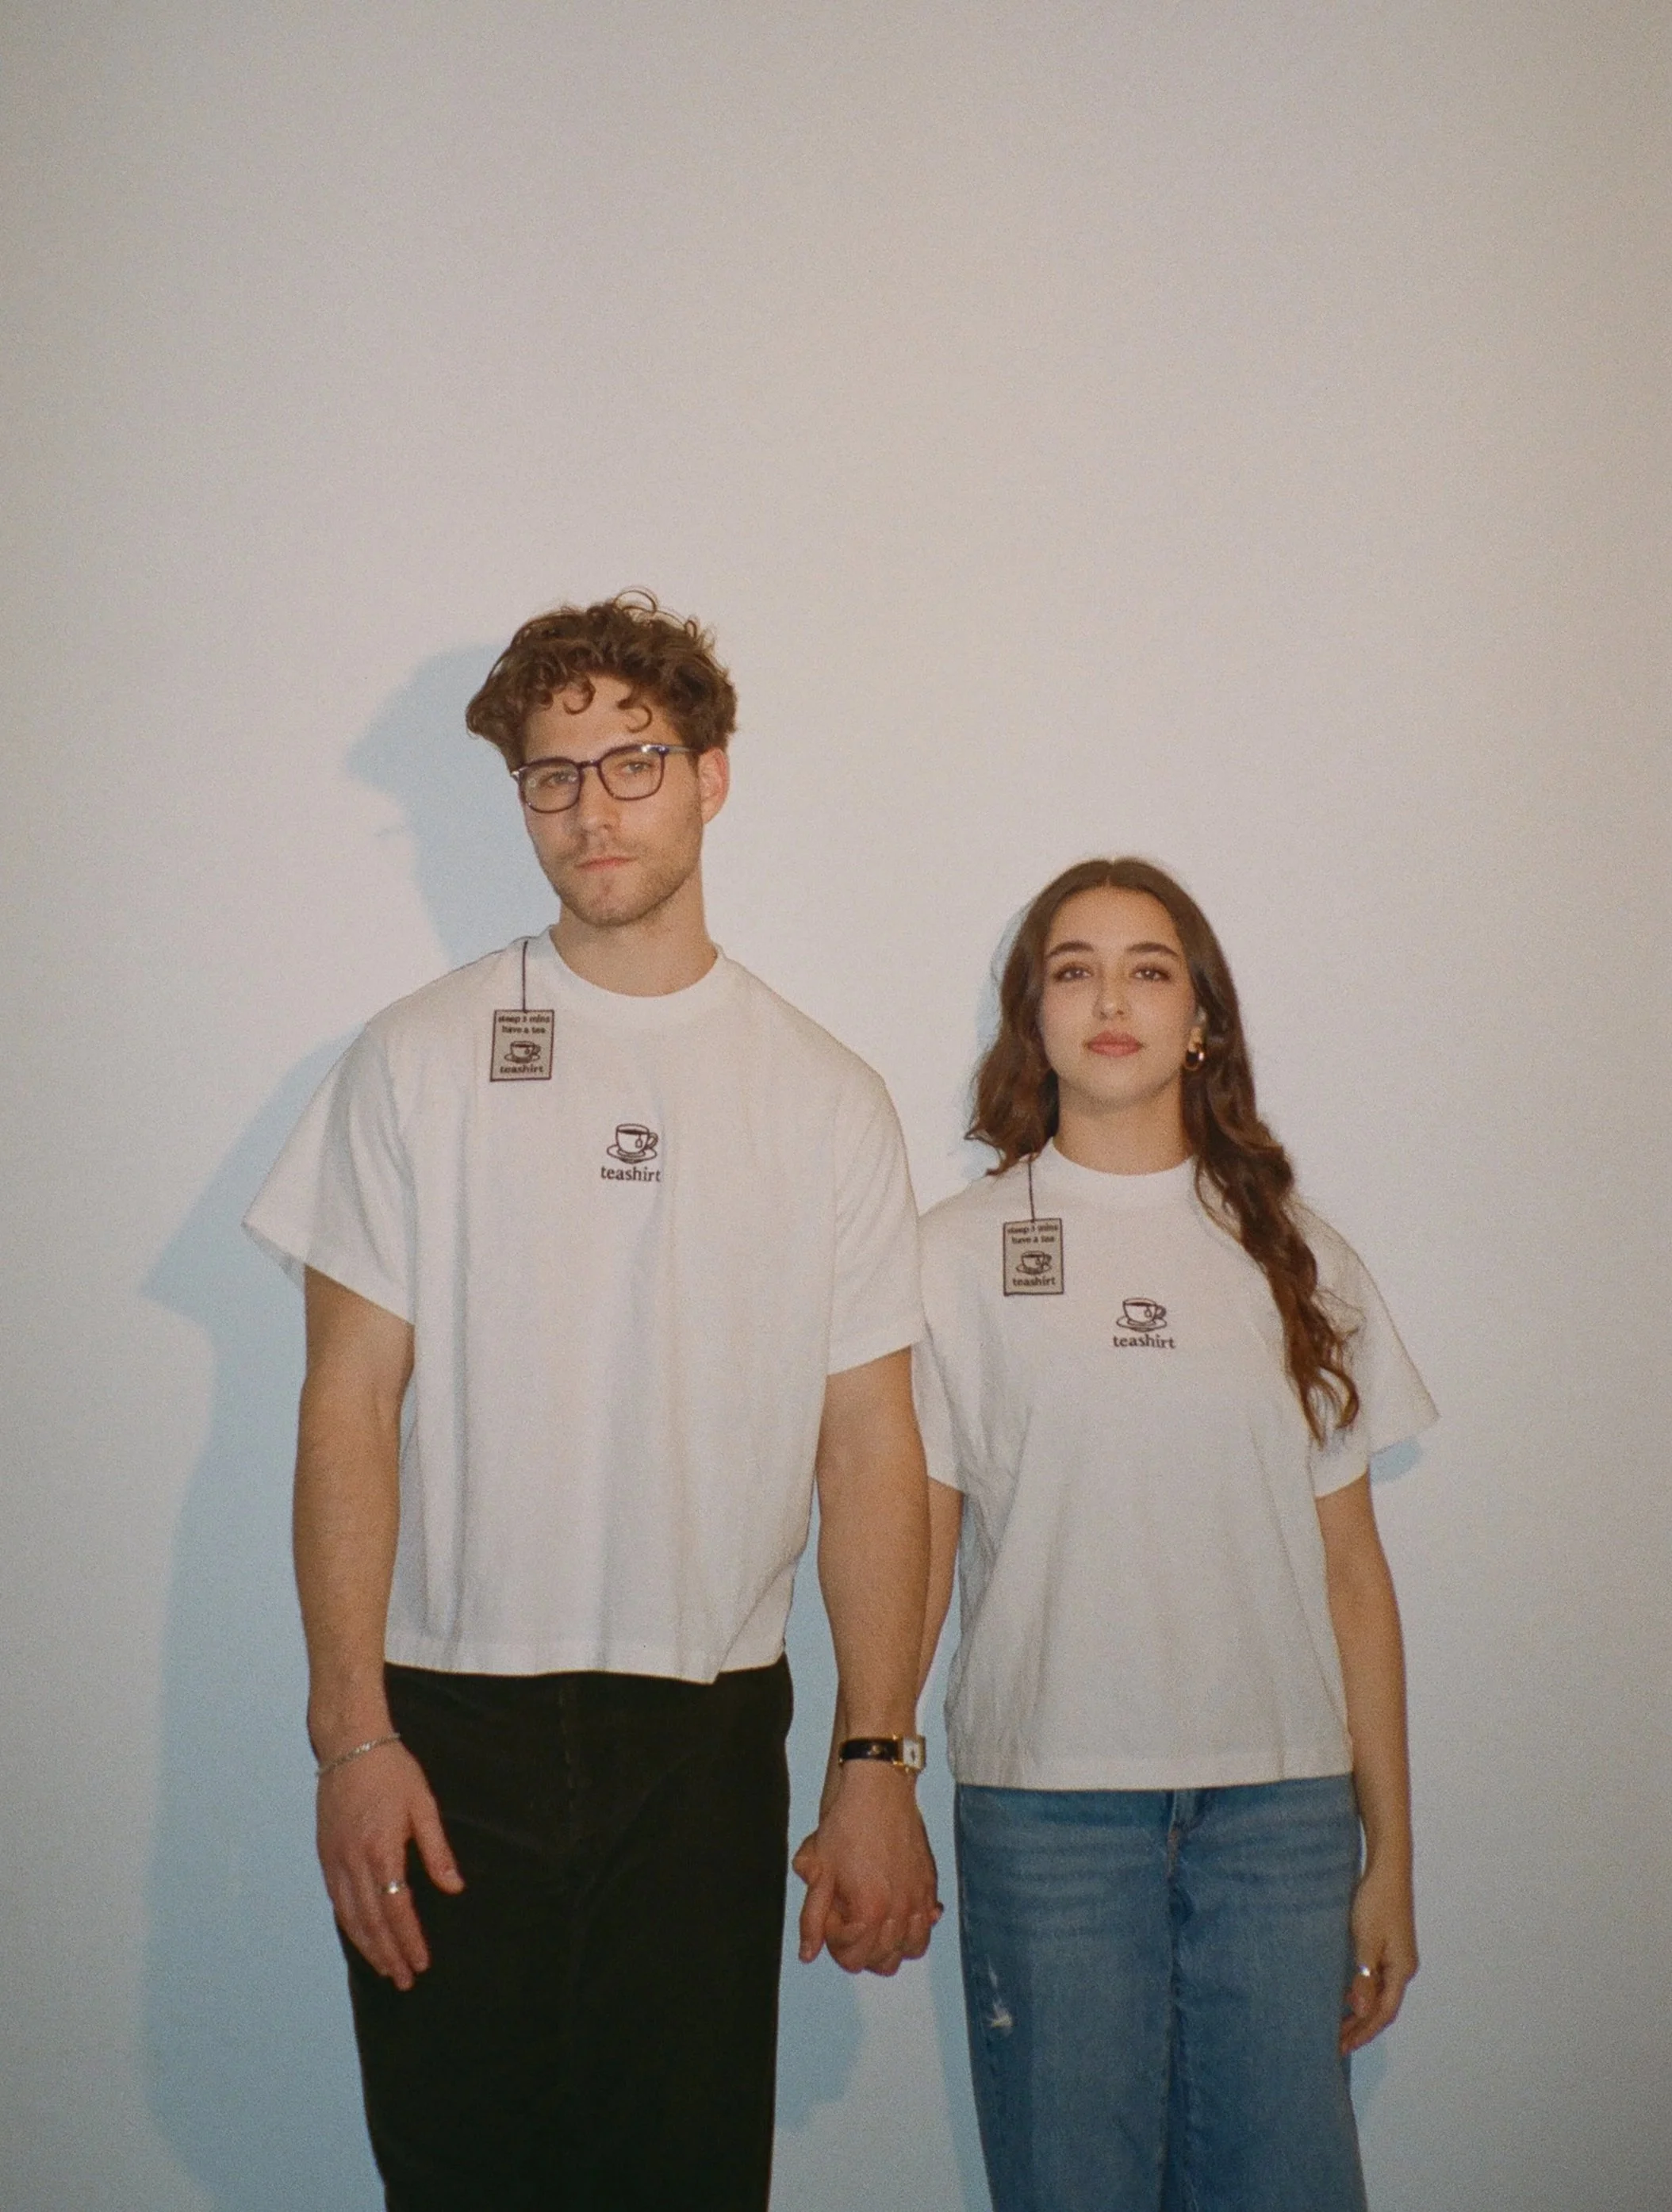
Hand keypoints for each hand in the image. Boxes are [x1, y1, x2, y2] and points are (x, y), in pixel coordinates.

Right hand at [316, 1741, 463, 1990]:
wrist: (349, 1744)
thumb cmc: (392, 1771)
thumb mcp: (423, 1805)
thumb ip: (437, 1850)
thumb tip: (454, 1888)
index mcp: (381, 1850)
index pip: (396, 1908)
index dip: (408, 1939)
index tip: (420, 1963)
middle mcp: (353, 1862)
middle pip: (371, 1921)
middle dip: (388, 1954)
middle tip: (404, 1979)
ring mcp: (335, 1860)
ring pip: (350, 1916)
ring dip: (368, 1946)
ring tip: (385, 1968)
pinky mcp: (325, 1855)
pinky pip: (336, 1900)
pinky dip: (349, 1925)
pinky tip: (361, 1937)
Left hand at [792, 1761, 940, 1975]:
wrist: (879, 1786)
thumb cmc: (846, 1823)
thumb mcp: (819, 1870)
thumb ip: (812, 1918)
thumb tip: (807, 1954)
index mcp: (870, 1911)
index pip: (852, 1958)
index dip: (834, 1941)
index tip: (829, 1915)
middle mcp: (901, 1911)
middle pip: (882, 1963)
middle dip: (859, 1949)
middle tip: (846, 1918)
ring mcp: (920, 1898)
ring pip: (911, 1951)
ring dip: (890, 1945)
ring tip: (872, 1921)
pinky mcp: (930, 1883)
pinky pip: (928, 1925)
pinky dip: (914, 1927)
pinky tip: (897, 1909)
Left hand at [1341, 1857, 1417, 2052]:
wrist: (1388, 1869)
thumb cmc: (1377, 1902)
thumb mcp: (1366, 1940)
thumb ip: (1364, 1977)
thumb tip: (1362, 2011)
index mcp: (1401, 1970)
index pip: (1382, 2012)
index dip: (1363, 2032)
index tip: (1342, 2047)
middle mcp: (1403, 1967)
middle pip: (1382, 2007)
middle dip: (1361, 2027)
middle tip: (1337, 2043)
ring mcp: (1398, 1957)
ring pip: (1379, 1994)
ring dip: (1361, 2011)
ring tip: (1338, 2025)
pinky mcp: (1389, 1946)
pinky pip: (1377, 1979)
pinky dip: (1362, 1992)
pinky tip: (1347, 1995)